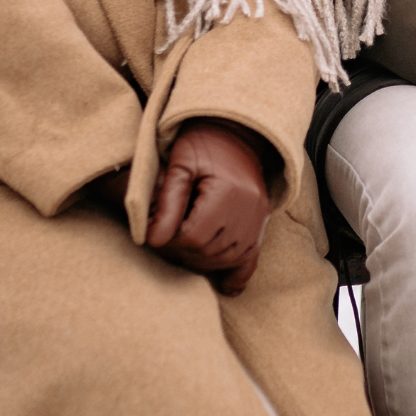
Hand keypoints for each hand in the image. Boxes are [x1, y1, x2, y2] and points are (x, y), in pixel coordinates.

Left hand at [93, 120, 272, 295]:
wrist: (235, 130)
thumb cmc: (202, 143)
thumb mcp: (179, 165)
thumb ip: (167, 202)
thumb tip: (153, 240)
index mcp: (228, 192)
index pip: (194, 237)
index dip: (169, 240)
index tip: (155, 233)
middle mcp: (249, 209)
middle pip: (210, 252)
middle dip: (182, 252)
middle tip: (163, 241)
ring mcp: (259, 218)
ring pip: (227, 259)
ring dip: (201, 261)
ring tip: (181, 249)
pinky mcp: (261, 223)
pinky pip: (251, 259)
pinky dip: (236, 273)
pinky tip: (224, 285)